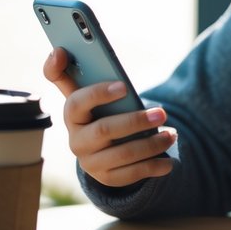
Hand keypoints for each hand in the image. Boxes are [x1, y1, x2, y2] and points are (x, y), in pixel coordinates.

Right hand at [43, 48, 176, 186]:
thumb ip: (71, 71)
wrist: (97, 147)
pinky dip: (152, 167)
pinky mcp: (106, 178)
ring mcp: (90, 162)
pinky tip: (168, 162)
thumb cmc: (96, 109)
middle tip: (162, 113)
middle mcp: (76, 140)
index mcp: (72, 113)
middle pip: (105, 129)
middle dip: (135, 121)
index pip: (77, 101)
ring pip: (123, 154)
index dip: (98, 93)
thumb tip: (58, 50)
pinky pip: (131, 175)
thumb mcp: (85, 92)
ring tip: (171, 134)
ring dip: (151, 144)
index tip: (123, 85)